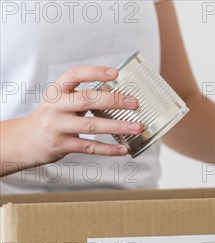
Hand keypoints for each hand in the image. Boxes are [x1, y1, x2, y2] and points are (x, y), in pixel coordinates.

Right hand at [16, 66, 142, 168]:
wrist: (27, 140)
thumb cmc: (53, 118)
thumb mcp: (61, 101)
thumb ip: (83, 97)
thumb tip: (120, 96)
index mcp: (56, 91)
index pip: (75, 75)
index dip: (95, 72)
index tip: (115, 73)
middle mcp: (56, 106)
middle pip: (88, 99)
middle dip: (114, 100)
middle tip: (134, 103)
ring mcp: (58, 126)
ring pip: (92, 125)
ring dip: (118, 126)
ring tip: (137, 127)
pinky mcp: (62, 145)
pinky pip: (90, 147)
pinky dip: (109, 149)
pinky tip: (123, 149)